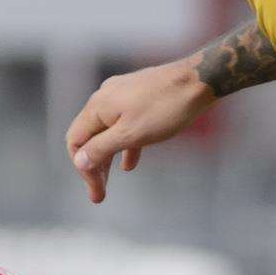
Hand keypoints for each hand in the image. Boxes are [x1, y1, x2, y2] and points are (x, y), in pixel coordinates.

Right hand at [65, 61, 212, 203]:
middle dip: (94, 167)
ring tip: (111, 181)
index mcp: (98, 106)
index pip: (76, 142)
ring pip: (107, 132)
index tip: (96, 191)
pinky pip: (124, 125)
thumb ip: (102, 148)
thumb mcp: (132, 134)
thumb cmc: (166, 108)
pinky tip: (129, 163)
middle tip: (100, 195)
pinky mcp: (139, 96)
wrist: (199, 79)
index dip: (83, 169)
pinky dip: (124, 145)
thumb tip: (79, 162)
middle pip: (90, 138)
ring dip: (107, 158)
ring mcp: (122, 95)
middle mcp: (105, 98)